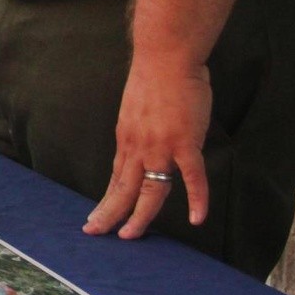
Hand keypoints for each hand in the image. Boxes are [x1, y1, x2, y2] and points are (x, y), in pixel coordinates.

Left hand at [83, 54, 210, 239]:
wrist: (165, 58)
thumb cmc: (156, 79)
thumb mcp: (137, 110)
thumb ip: (142, 131)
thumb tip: (148, 143)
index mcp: (126, 139)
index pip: (116, 177)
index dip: (108, 199)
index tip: (97, 216)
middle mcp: (137, 147)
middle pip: (122, 188)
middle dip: (110, 213)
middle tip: (97, 233)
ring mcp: (159, 146)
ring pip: (149, 190)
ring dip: (140, 216)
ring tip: (132, 235)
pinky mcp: (184, 142)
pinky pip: (191, 177)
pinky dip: (196, 199)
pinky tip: (197, 218)